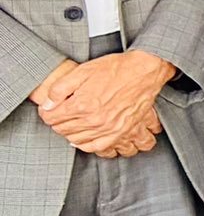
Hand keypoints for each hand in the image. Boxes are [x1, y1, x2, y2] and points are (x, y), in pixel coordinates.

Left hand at [36, 49, 175, 154]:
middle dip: (57, 121)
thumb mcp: (82, 70)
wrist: (144, 71)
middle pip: (62, 129)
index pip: (51, 117)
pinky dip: (86, 145)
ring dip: (69, 132)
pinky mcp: (120, 131)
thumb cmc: (116, 69)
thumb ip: (60, 88)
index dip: (47, 111)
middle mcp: (94, 120)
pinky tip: (82, 138)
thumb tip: (47, 104)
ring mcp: (108, 128)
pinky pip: (97, 147)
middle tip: (59, 113)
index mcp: (82, 104)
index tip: (49, 108)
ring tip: (71, 122)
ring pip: (76, 139)